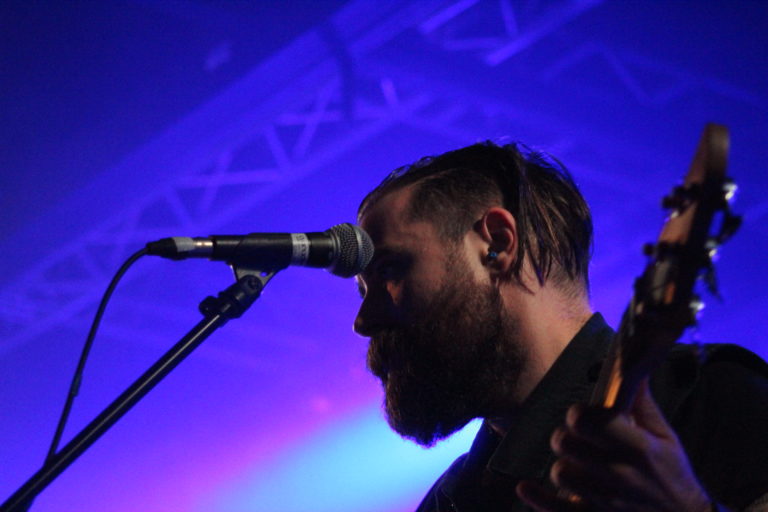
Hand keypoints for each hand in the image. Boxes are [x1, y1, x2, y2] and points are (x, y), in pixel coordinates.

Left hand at [516, 380, 711, 510]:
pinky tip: (525, 487)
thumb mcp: (665, 438)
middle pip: (564, 443)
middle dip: (564, 436)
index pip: (590, 420)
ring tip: (574, 465)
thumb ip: (641, 402)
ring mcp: (606, 500)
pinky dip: (536, 498)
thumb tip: (630, 366)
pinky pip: (556, 510)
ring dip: (562, 466)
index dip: (579, 413)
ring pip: (560, 473)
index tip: (583, 415)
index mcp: (637, 448)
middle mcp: (620, 474)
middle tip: (575, 439)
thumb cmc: (674, 476)